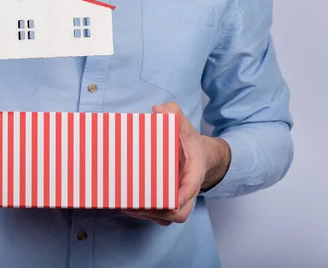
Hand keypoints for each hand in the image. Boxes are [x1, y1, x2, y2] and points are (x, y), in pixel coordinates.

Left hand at [123, 102, 230, 225]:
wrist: (201, 156)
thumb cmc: (189, 142)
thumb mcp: (184, 125)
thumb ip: (174, 114)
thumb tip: (158, 109)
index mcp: (194, 172)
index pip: (190, 188)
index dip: (181, 196)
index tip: (170, 201)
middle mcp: (188, 191)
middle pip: (178, 212)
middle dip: (157, 210)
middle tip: (134, 203)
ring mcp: (180, 201)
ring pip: (167, 218)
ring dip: (147, 215)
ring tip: (125, 205)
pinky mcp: (170, 204)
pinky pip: (160, 217)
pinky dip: (145, 215)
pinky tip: (127, 206)